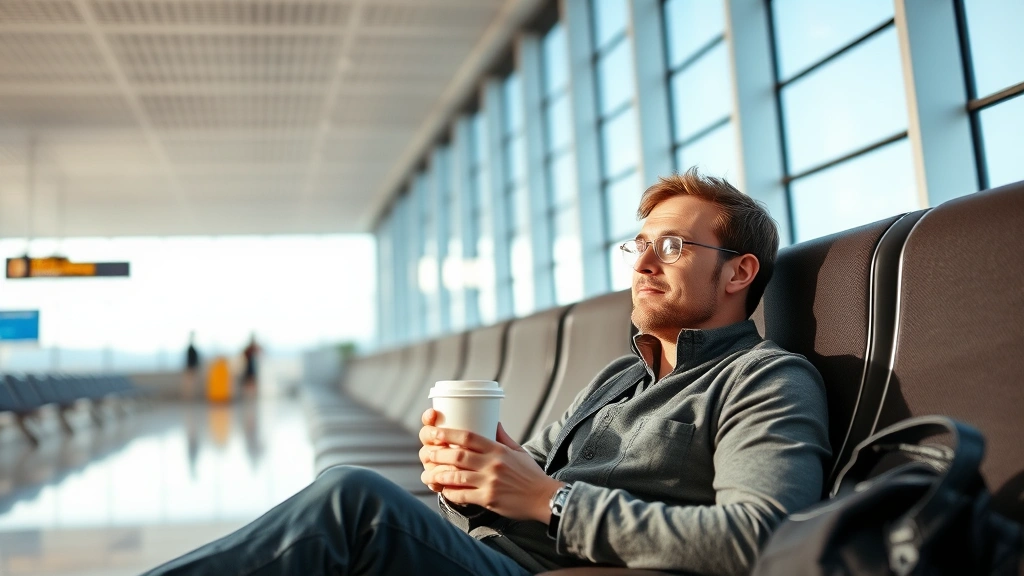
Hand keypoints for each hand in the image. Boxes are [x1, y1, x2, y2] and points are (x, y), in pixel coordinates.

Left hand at [419, 422, 563, 521]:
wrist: (544, 498)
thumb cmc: (531, 475)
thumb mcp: (519, 451)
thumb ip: (503, 437)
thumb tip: (494, 420)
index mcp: (498, 450)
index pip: (468, 436)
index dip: (448, 433)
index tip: (434, 432)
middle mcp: (492, 464)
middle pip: (458, 455)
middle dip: (438, 453)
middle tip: (426, 452)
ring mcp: (490, 482)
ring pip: (456, 476)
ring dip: (439, 474)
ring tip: (428, 473)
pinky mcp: (489, 499)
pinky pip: (463, 495)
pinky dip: (449, 492)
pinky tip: (442, 490)